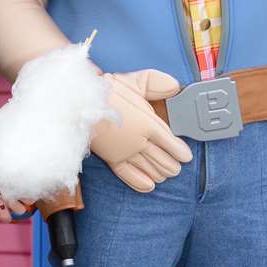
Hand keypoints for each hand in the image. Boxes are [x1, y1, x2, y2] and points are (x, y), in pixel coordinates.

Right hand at [90, 69, 191, 192]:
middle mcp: (140, 142)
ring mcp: (126, 153)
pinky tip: (150, 185)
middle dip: (172, 165)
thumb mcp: (136, 81)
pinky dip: (141, 182)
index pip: (171, 144)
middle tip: (177, 166)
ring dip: (161, 173)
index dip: (181, 152)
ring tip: (166, 173)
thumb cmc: (107, 91)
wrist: (80, 104)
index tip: (186, 156)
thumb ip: (158, 83)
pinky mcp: (112, 159)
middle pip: (163, 160)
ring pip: (150, 169)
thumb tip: (175, 87)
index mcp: (148, 124)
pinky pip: (130, 176)